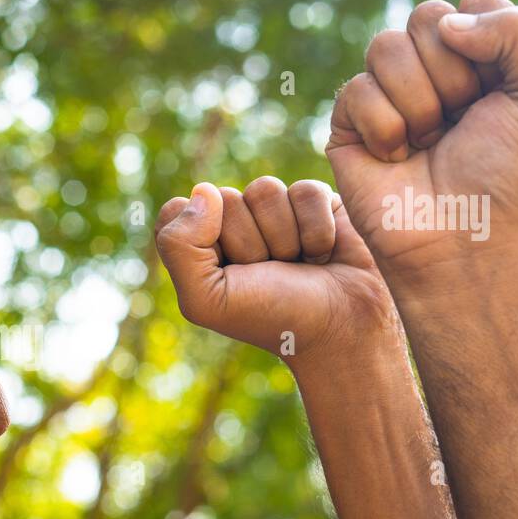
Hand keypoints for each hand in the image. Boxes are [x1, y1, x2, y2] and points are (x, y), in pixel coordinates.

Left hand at [155, 177, 393, 368]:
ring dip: (284, 237)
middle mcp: (233, 220)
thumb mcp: (206, 299)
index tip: (227, 276)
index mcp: (198, 243)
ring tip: (295, 263)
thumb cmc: (271, 317)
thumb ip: (179, 247)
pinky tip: (321, 253)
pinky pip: (305, 191)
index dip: (202, 242)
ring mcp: (275, 208)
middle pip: (225, 199)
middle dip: (249, 243)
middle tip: (268, 273)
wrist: (339, 328)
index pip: (178, 209)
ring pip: (265, 189)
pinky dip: (316, 230)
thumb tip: (204, 189)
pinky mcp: (316, 200)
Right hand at [325, 0, 517, 275]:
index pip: (468, 5)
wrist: (461, 241)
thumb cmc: (507, 177)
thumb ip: (515, 29)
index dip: (484, 44)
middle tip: (459, 123)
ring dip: (417, 101)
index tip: (495, 97)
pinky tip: (396, 159)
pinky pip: (356, 90)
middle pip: (424, 17)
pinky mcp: (346, 127)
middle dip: (450, 74)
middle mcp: (428, 74)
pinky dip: (385, 129)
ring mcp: (384, 98)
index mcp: (476, 61)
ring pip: (384, 46)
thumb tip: (443, 23)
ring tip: (427, 143)